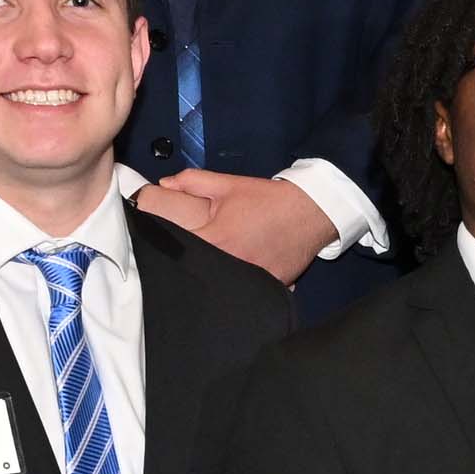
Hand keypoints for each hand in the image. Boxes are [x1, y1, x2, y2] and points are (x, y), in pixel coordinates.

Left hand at [134, 168, 343, 283]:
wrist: (311, 210)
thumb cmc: (268, 198)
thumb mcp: (228, 184)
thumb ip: (192, 182)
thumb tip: (163, 184)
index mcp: (216, 240)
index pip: (179, 251)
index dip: (168, 249)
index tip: (164, 248)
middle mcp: (231, 265)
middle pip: (197, 274)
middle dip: (190, 267)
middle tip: (187, 261)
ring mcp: (250, 280)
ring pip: (220, 286)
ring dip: (213, 279)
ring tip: (211, 272)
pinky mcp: (267, 287)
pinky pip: (245, 292)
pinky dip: (239, 286)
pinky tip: (236, 278)